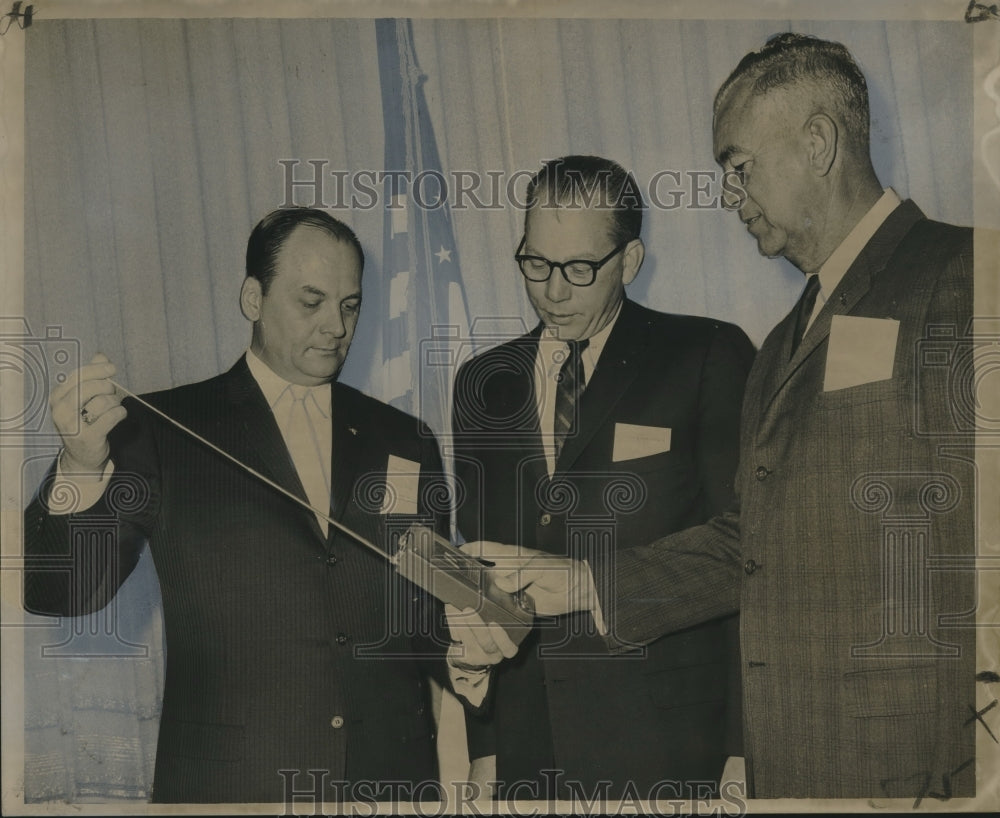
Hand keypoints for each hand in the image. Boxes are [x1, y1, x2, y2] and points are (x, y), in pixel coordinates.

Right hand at [50, 353, 126, 472]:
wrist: (81, 456)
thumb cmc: (83, 421)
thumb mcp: (82, 398)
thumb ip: (91, 376)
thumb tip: (100, 356)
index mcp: (57, 397)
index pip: (78, 375)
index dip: (98, 369)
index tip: (112, 367)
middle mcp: (61, 410)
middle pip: (91, 387)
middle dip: (108, 387)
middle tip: (112, 393)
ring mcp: (72, 425)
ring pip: (104, 402)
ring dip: (115, 402)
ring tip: (114, 406)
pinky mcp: (88, 437)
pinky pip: (112, 416)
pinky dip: (120, 413)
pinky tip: (119, 415)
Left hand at [445, 603, 516, 670]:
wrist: (472, 655)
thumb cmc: (491, 636)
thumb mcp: (502, 629)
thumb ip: (504, 614)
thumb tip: (501, 586)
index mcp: (504, 648)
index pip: (509, 649)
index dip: (502, 638)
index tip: (493, 623)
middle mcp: (491, 654)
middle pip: (486, 643)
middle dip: (476, 625)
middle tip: (469, 610)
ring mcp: (475, 656)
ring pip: (468, 640)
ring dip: (461, 622)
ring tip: (456, 608)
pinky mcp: (461, 655)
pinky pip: (455, 637)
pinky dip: (452, 621)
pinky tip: (451, 609)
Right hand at [466, 541, 596, 617]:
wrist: (580, 590)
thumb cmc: (563, 570)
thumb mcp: (543, 567)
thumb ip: (522, 573)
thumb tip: (502, 584)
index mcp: (513, 557)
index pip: (487, 549)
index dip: (469, 549)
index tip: (453, 553)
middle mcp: (509, 572)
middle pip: (483, 572)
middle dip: (468, 576)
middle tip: (451, 584)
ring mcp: (513, 589)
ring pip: (491, 592)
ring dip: (479, 597)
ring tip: (463, 604)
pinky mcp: (519, 604)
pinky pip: (503, 608)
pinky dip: (494, 612)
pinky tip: (483, 618)